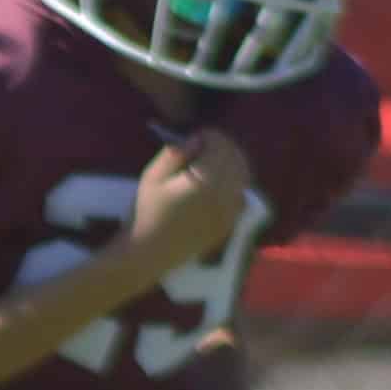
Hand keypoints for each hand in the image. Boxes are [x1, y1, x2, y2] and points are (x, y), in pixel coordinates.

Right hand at [132, 129, 249, 269]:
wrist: (149, 253)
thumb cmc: (146, 213)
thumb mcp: (152, 177)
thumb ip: (175, 153)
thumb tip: (195, 140)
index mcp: (207, 179)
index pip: (221, 144)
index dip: (209, 136)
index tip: (194, 138)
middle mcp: (226, 192)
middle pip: (237, 157)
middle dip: (223, 147)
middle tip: (203, 148)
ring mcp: (232, 208)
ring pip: (244, 174)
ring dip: (231, 163)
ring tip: (210, 165)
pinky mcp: (231, 221)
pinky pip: (242, 193)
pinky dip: (234, 183)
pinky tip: (216, 186)